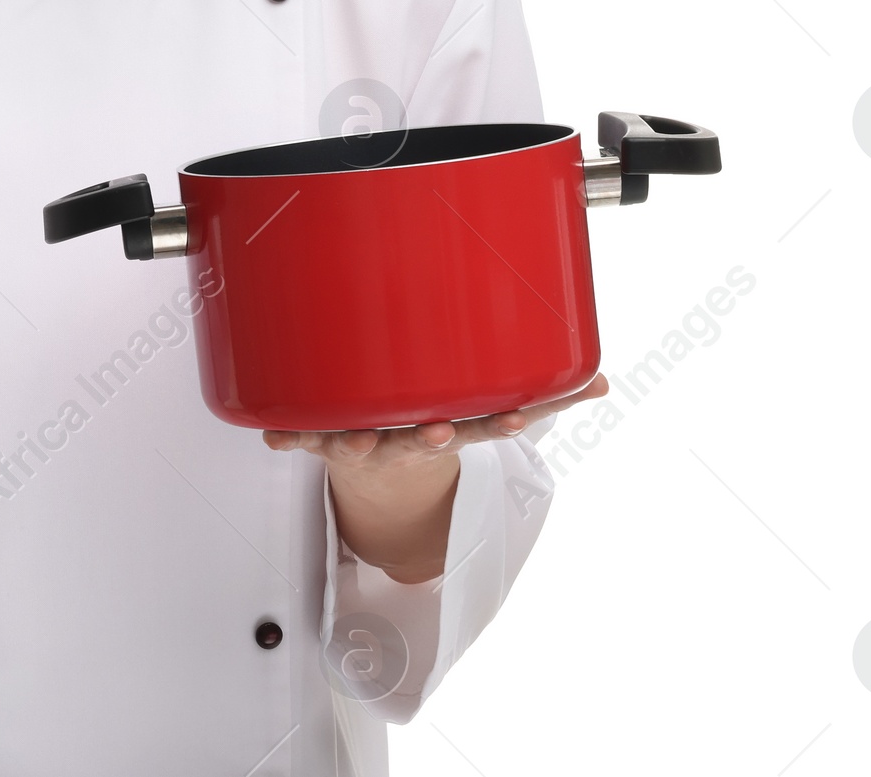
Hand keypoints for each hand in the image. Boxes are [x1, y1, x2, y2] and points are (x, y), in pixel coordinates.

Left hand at [264, 373, 609, 579]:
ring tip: (351, 438)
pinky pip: (298, 438)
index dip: (494, 428)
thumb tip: (599, 382)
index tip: (511, 420)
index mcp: (443, 434)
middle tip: (437, 431)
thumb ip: (539, 400)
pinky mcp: (319, 439)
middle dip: (428, 438)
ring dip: (353, 442)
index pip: (477, 433)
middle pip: (417, 443)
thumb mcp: (481, 420)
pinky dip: (284, 437)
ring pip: (356, 444)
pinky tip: (271, 435)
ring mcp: (359, 443)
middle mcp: (402, 442)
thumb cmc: (429, 431)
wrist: (380, 488)